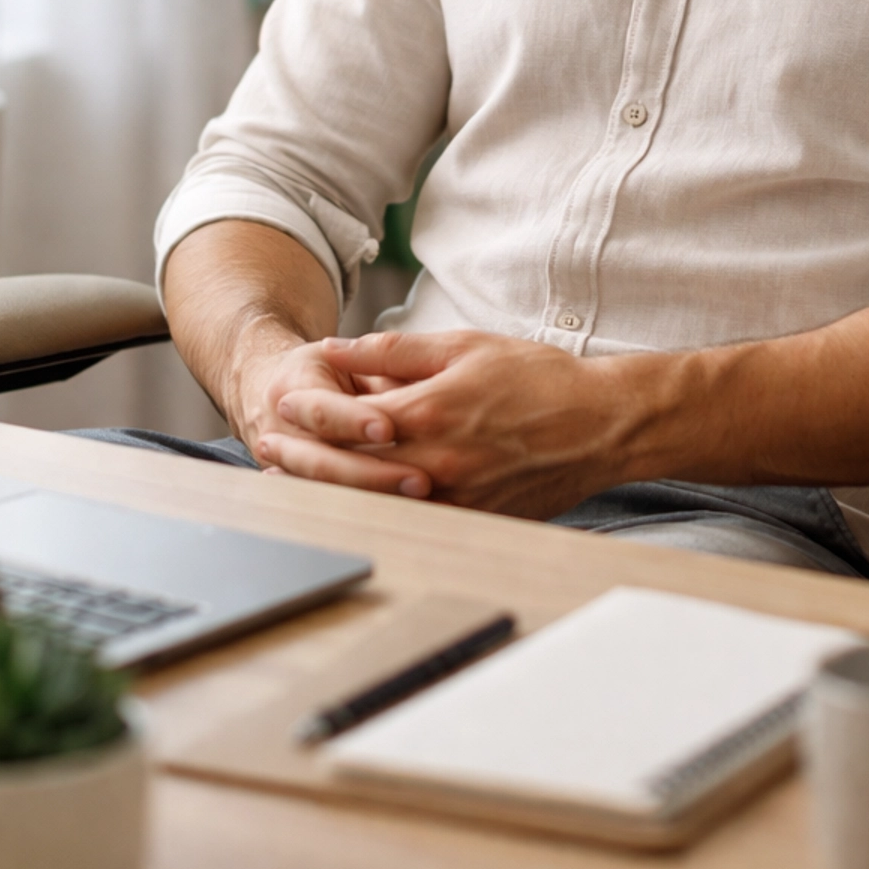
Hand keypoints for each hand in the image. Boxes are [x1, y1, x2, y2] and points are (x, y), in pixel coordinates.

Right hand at [231, 334, 432, 498]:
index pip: (322, 410)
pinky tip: (408, 519)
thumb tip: (422, 387)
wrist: (271, 389)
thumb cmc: (319, 369)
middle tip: (420, 480)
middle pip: (322, 463)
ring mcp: (285, 470)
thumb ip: (378, 367)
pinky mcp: (300, 492)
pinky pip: (334, 510)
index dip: (353, 421)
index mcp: (293, 387)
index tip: (389, 430)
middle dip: (372, 475)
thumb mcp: (345, 354)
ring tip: (421, 503)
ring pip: (329, 494)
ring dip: (375, 501)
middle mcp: (282, 432)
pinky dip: (371, 517)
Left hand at [273, 329, 638, 517]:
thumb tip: (339, 349)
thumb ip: (396, 352)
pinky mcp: (473, 521)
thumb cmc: (539, 378)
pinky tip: (353, 504)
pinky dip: (375, 512)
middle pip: (349, 469)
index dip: (307, 414)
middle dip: (301, 459)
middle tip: (267, 449)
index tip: (281, 406)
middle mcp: (437, 463)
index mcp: (432, 412)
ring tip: (293, 480)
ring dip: (328, 492)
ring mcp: (455, 500)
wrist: (600, 425)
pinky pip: (410, 522)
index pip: (348, 420)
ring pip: (372, 503)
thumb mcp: (465, 346)